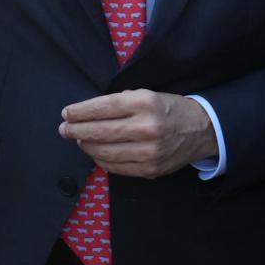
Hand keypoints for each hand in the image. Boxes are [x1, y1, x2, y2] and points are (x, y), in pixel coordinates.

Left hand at [59, 90, 216, 177]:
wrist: (200, 130)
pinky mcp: (150, 169)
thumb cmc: (167, 109)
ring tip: (79, 140)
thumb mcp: (146, 95)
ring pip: (105, 152)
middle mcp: (147, 128)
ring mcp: (149, 152)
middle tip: (64, 129)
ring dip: (86, 146)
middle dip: (76, 130)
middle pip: (101, 131)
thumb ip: (119, 103)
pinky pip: (116, 167)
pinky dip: (101, 160)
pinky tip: (95, 152)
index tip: (66, 113)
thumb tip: (85, 114)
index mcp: (145, 103)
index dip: (81, 112)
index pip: (104, 107)